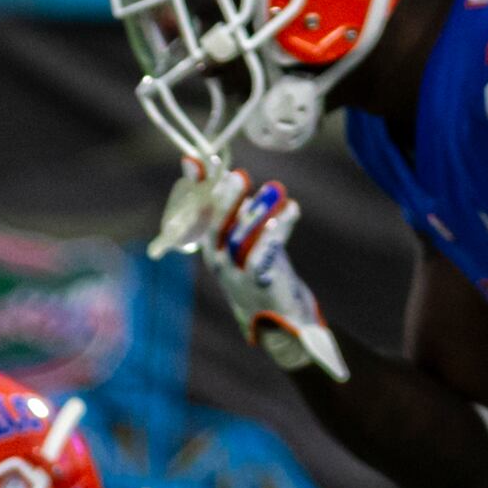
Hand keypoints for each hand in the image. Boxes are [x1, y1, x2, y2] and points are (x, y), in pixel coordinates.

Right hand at [163, 168, 346, 382]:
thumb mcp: (250, 245)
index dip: (199, 189)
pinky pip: (263, 255)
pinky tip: (290, 212)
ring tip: (275, 189)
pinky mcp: (259, 285)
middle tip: (238, 175)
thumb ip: (245, 218)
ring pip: (240, 238)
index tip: (196, 163)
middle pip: (217, 227)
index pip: (202, 215)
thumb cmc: (264, 277)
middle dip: (226, 199)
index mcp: (213, 250)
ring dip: (258, 211)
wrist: (281, 324)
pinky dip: (276, 231)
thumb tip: (242, 183)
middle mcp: (219, 262)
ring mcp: (236, 276)